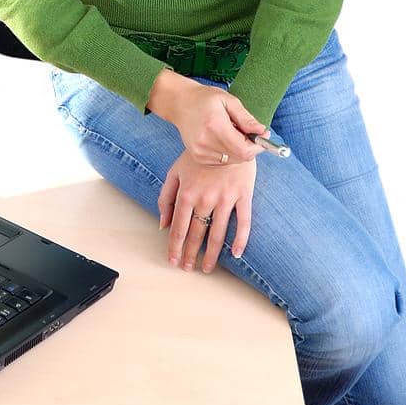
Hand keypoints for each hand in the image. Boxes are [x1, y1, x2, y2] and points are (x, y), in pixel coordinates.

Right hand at [152, 74, 268, 166]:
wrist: (180, 103)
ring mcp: (200, 152)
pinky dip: (228, 153)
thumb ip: (246, 118)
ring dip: (238, 150)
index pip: (244, 150)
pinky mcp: (198, 157)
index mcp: (215, 126)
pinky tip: (222, 139)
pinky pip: (222, 162)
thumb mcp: (229, 100)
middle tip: (248, 132)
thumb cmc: (205, 98)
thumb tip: (262, 131)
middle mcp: (206, 143)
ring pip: (232, 161)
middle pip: (240, 157)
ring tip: (232, 133)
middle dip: (250, 147)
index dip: (258, 146)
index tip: (263, 135)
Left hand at [157, 150, 256, 272]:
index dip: (175, 246)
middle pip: (196, 234)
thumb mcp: (175, 171)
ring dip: (211, 254)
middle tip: (187, 268)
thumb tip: (162, 225)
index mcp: (187, 193)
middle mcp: (205, 198)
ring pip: (217, 233)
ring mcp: (225, 198)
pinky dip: (240, 239)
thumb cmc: (198, 155)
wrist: (226, 136)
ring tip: (206, 268)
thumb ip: (166, 198)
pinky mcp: (243, 195)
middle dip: (190, 254)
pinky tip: (235, 254)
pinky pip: (243, 221)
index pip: (179, 227)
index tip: (173, 261)